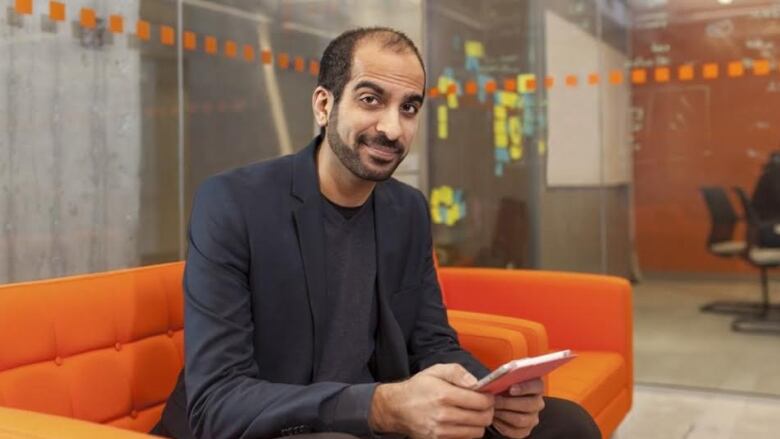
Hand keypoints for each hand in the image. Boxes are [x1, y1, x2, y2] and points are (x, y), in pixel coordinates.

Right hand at [370, 364, 494, 438]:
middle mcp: (444, 415)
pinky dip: (468, 431)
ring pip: (477, 432)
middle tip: (483, 405)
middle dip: (487, 411)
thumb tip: (476, 382)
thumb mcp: (436, 370)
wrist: (397, 407)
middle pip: (482, 419)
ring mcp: (441, 431)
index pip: (481, 402)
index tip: (487, 395)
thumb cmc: (418, 388)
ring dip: (479, 422)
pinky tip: (462, 421)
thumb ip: (458, 372)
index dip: (489, 398)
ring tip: (473, 413)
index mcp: (445, 395)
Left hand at [491, 379, 544, 438]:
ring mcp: (533, 418)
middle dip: (509, 402)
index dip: (525, 387)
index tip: (511, 388)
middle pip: (529, 404)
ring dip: (504, 414)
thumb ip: (506, 379)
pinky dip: (502, 426)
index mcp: (536, 387)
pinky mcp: (525, 430)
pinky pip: (515, 431)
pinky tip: (495, 419)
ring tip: (493, 409)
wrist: (501, 403)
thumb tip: (498, 380)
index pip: (537, 386)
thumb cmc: (504, 389)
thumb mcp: (505, 380)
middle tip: (495, 400)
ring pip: (521, 419)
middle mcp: (538, 403)